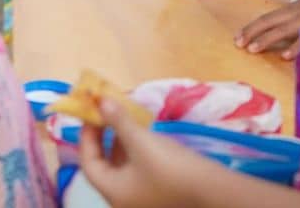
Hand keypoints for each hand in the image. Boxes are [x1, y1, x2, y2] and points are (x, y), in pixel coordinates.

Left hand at [78, 99, 217, 207]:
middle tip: (104, 114)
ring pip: (121, 168)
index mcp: (113, 193)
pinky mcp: (157, 195)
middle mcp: (123, 201)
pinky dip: (134, 152)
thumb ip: (118, 121)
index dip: (86, 136)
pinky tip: (143, 135)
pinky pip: (136, 172)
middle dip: (103, 138)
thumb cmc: (171, 167)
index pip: (88, 163)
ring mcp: (141, 200)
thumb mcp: (141, 141)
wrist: (213, 190)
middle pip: (103, 166)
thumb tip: (100, 101)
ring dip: (119, 143)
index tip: (90, 113)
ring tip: (124, 119)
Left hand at [234, 0, 299, 58]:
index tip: (237, 37)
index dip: (252, 27)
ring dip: (267, 39)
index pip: (267, 18)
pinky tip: (286, 56)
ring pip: (283, 29)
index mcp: (293, 9)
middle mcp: (297, 13)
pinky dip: (296, 46)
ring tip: (253, 49)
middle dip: (252, 32)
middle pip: (269, 22)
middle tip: (237, 44)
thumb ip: (298, 17)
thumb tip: (283, 28)